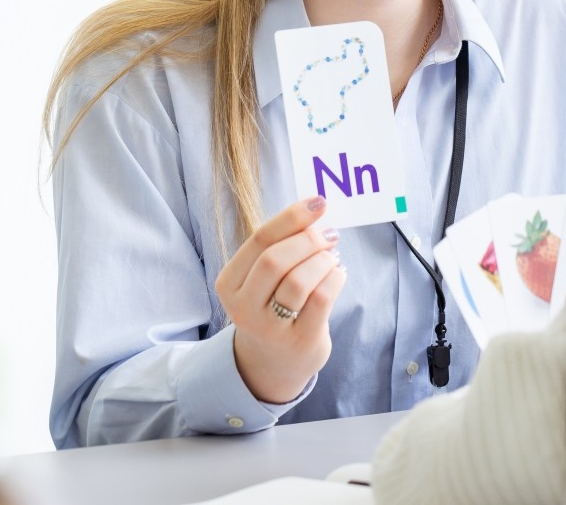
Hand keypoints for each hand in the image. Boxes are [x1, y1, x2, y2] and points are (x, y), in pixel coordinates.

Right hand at [214, 196, 346, 403]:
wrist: (272, 363)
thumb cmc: (271, 306)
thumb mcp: (262, 278)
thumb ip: (280, 246)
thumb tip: (315, 209)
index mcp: (228, 284)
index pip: (260, 240)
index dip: (292, 217)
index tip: (318, 202)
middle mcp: (243, 308)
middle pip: (277, 260)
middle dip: (309, 239)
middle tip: (330, 234)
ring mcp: (270, 329)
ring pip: (300, 280)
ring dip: (323, 260)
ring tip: (331, 257)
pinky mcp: (299, 342)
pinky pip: (322, 299)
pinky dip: (335, 278)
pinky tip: (337, 274)